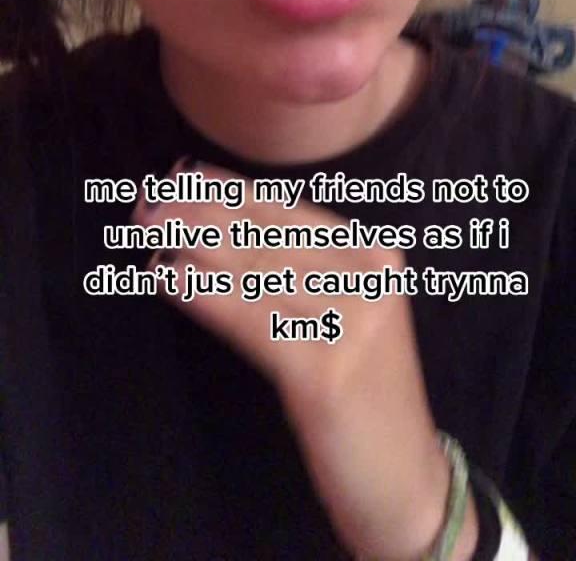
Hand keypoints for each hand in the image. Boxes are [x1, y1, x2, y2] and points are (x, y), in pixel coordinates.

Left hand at [134, 159, 477, 559]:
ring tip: (149, 225)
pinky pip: (253, 322)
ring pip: (257, 271)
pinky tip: (170, 278)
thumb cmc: (363, 395)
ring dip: (195, 244)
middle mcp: (368, 280)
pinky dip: (208, 296)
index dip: (230, 190)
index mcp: (373, 257)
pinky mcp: (326, 374)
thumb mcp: (341, 318)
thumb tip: (219, 226)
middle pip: (268, 235)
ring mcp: (352, 325)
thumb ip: (297, 273)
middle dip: (202, 212)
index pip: (289, 210)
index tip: (183, 174)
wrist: (405, 478)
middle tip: (151, 198)